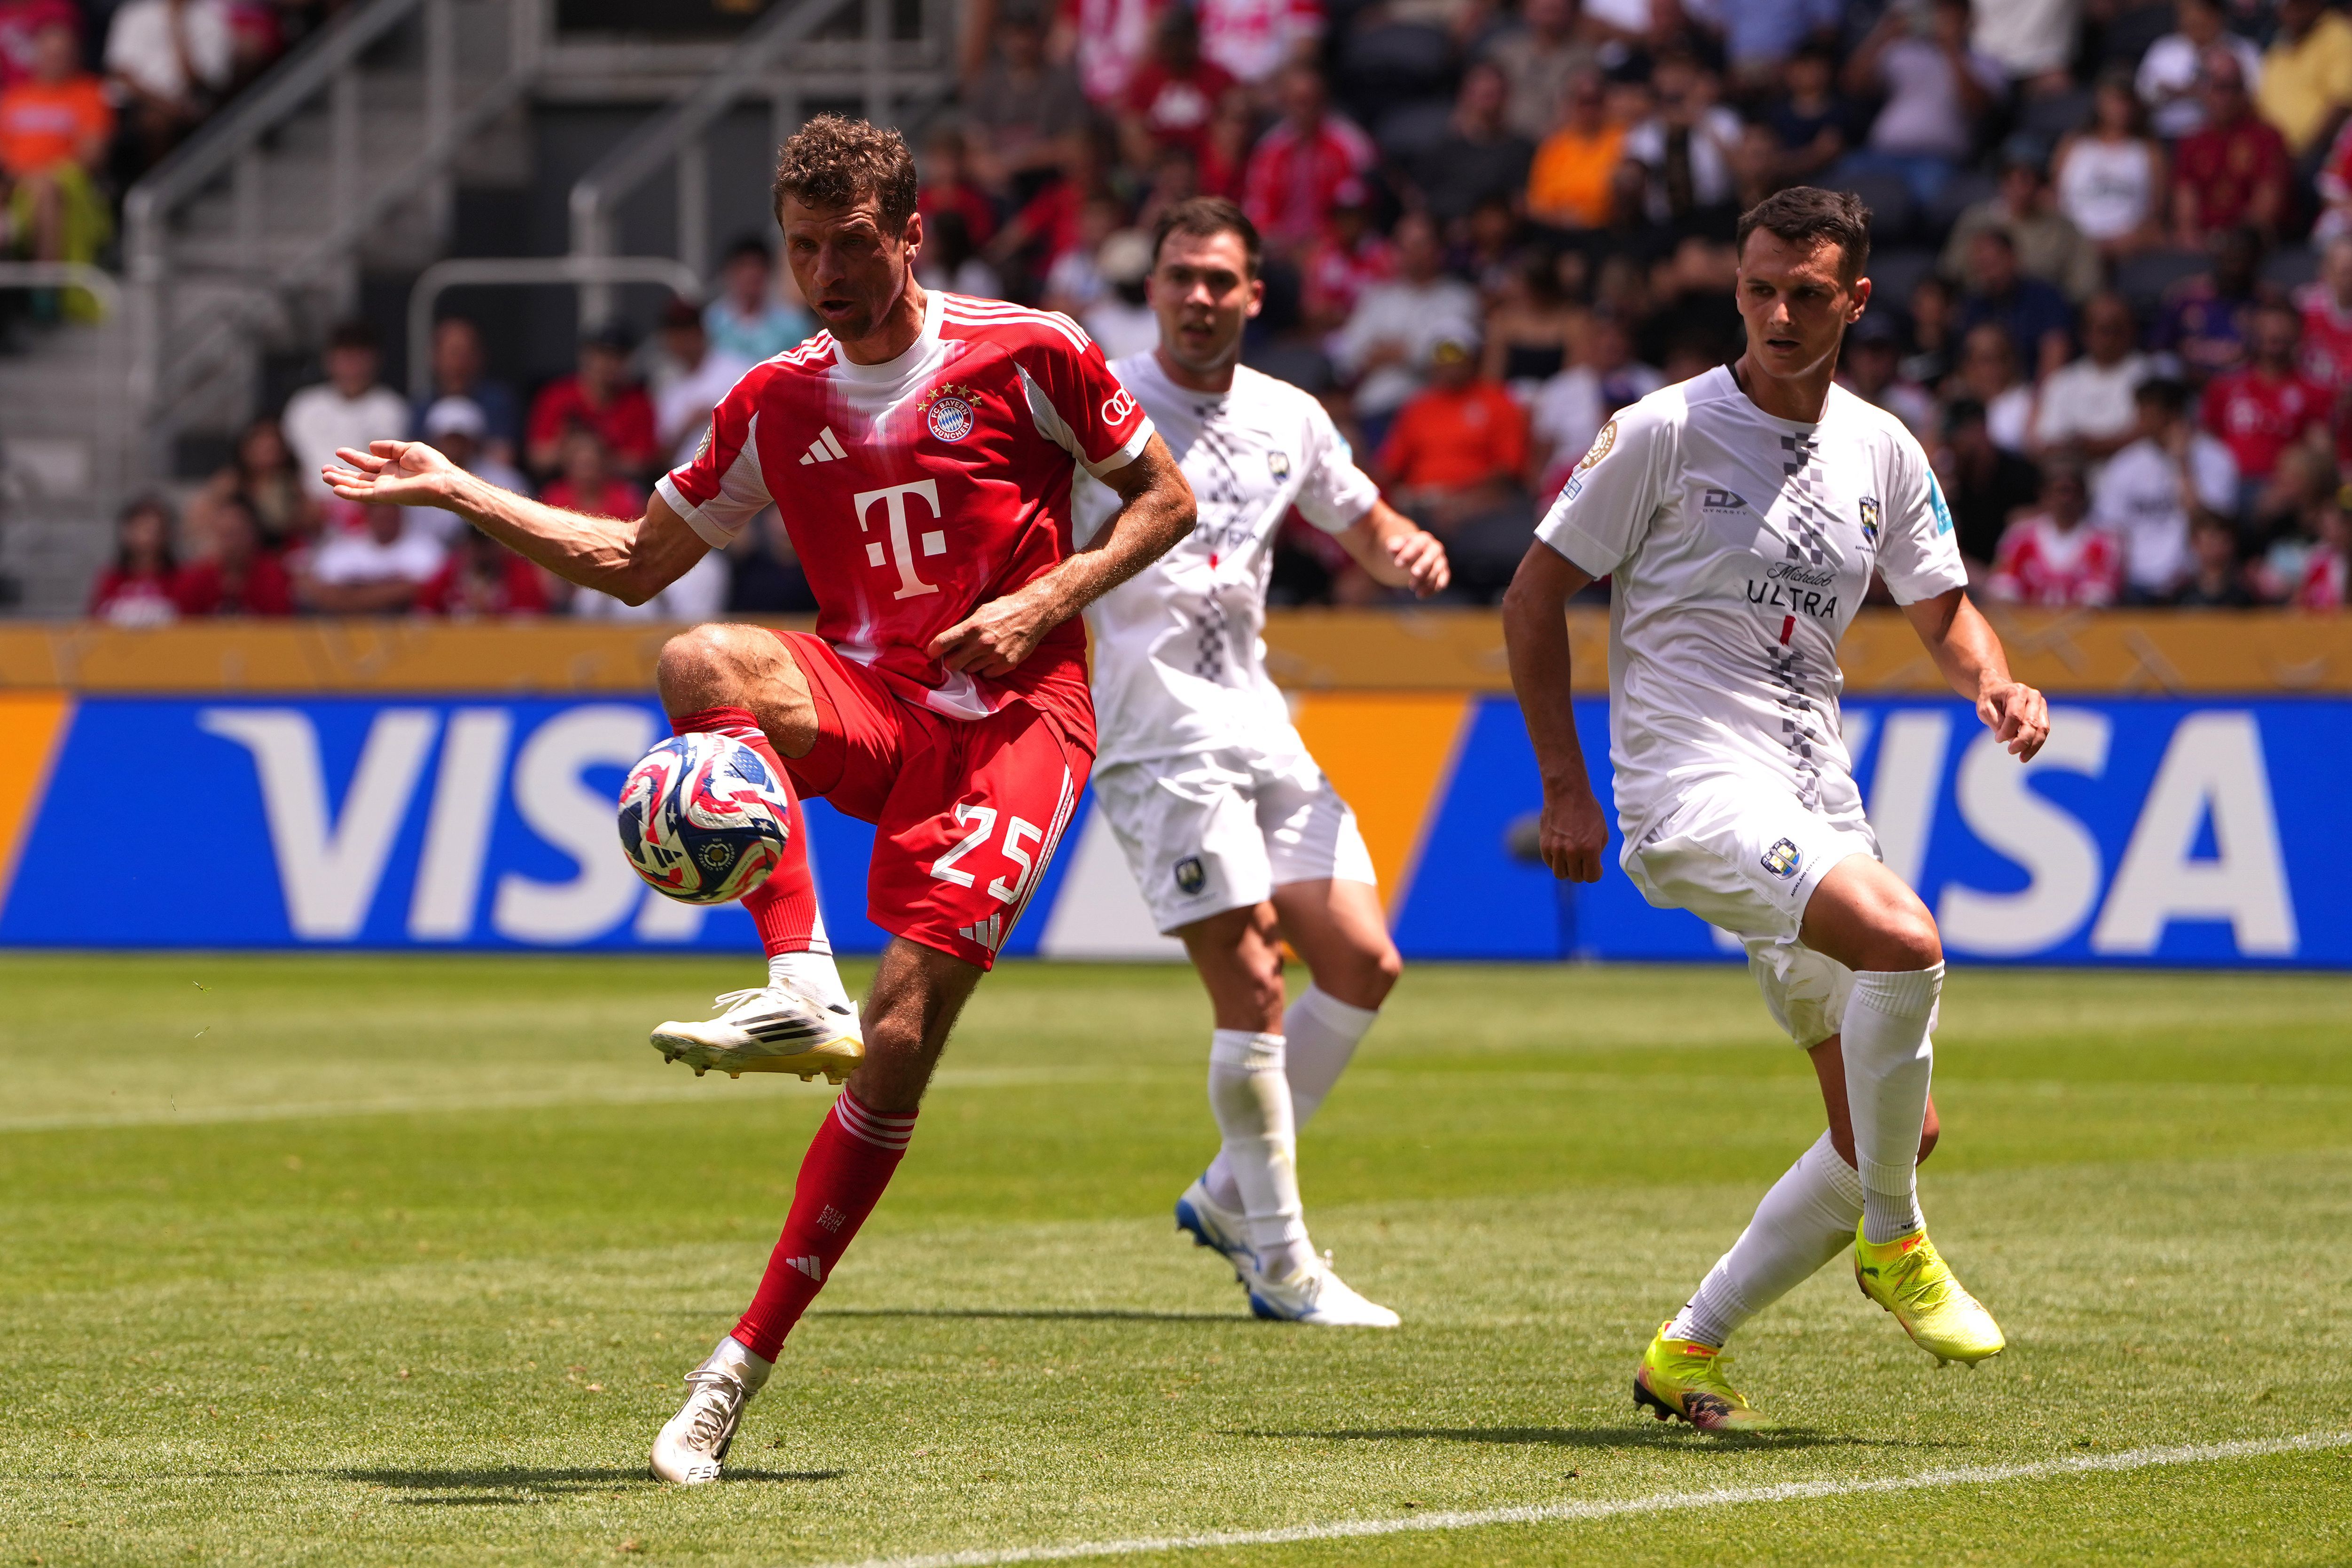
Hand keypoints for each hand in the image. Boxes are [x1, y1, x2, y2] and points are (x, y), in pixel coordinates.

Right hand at [322, 440, 460, 507]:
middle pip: (359, 477)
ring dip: (340, 482)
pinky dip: (349, 493)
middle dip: (341, 473)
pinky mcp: (385, 496)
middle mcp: (386, 480)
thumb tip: (370, 445)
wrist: (442, 480)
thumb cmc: (432, 464)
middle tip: (324, 468)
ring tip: (324, 476)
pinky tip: (336, 489)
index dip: (353, 457)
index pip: (367, 463)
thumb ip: (389, 447)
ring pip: (357, 486)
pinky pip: (363, 496)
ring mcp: (384, 489)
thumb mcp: (409, 449)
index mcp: (392, 468)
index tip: (339, 451)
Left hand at [928, 588, 1053, 676]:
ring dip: (971, 664)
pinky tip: (991, 658)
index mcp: (972, 626)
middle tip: (956, 656)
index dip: (933, 650)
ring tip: (978, 654)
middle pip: (953, 664)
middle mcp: (982, 643)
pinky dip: (986, 669)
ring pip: (970, 670)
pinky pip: (987, 675)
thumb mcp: (980, 611)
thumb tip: (946, 638)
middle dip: (951, 661)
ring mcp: (995, 656)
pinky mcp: (1006, 665)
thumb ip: (964, 625)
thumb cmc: (1004, 609)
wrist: (1033, 614)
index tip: (932, 653)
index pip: (943, 642)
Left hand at [1389, 527, 1450, 597]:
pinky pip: (1441, 582)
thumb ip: (1393, 546)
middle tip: (1413, 574)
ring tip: (1411, 587)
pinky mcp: (1443, 574)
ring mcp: (1441, 562)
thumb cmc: (1402, 551)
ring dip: (1425, 580)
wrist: (1413, 557)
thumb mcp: (1395, 547)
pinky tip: (1420, 595)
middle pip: (1431, 557)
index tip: (1397, 564)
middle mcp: (1435, 549)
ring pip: (1437, 571)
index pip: (1418, 544)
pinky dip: (1432, 590)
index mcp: (1424, 539)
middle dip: (1423, 565)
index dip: (1409, 554)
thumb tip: (1392, 549)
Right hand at [1538, 782, 1609, 882]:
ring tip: (1572, 859)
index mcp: (1590, 849)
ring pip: (1560, 874)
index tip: (1596, 867)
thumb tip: (1593, 865)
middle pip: (1576, 877)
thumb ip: (1598, 851)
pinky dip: (1556, 861)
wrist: (1567, 793)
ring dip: (1568, 869)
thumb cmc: (1588, 810)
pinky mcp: (1544, 844)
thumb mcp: (1602, 831)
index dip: (1596, 874)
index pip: (1591, 877)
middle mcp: (1572, 851)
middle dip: (1582, 871)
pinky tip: (1562, 851)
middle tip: (1584, 861)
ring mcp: (1556, 849)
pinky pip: (1550, 863)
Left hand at [1978, 679, 2049, 760]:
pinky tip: (2027, 753)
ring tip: (2023, 758)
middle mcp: (2033, 696)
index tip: (1997, 739)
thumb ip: (1997, 723)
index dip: (2007, 731)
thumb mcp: (1985, 709)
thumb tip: (2011, 739)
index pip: (2015, 715)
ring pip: (2042, 728)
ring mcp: (2040, 704)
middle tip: (2011, 751)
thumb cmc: (1990, 701)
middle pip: (2031, 722)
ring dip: (2033, 746)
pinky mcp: (2043, 714)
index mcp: (2017, 691)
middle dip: (2022, 740)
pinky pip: (2043, 731)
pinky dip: (2036, 744)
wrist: (1998, 691)